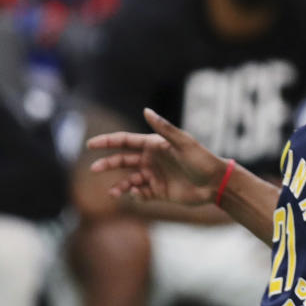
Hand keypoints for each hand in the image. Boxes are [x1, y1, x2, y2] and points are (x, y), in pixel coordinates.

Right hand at [86, 108, 226, 205]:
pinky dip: (134, 195)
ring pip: (129, 180)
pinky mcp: (158, 192)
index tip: (90, 144)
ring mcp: (154, 176)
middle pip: (123, 160)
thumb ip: (164, 128)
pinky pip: (140, 194)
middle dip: (107, 164)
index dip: (108, 142)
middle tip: (94, 169)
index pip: (125, 141)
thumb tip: (146, 110)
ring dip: (119, 185)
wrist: (215, 183)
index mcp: (154, 145)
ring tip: (112, 192)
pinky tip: (135, 195)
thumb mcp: (183, 143)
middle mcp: (151, 160)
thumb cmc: (201, 159)